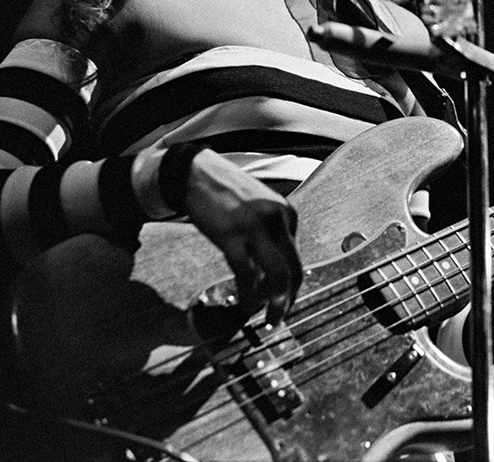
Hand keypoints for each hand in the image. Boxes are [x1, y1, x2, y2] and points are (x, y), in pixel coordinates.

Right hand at [183, 149, 302, 324]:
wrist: (196, 175)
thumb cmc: (227, 196)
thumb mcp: (258, 212)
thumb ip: (269, 238)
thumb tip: (270, 279)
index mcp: (287, 214)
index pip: (297, 258)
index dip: (292, 286)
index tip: (284, 303)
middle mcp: (276, 219)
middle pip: (292, 269)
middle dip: (288, 300)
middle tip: (279, 319)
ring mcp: (255, 227)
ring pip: (275, 275)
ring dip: (273, 302)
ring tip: (265, 318)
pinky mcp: (231, 235)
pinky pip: (246, 273)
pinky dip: (248, 294)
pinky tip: (246, 305)